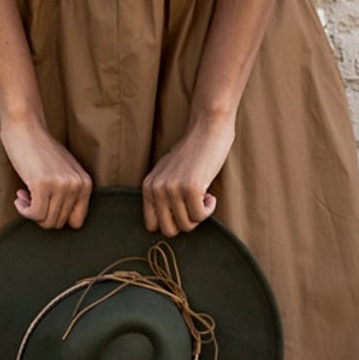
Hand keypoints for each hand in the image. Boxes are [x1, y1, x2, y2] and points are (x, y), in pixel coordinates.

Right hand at [0, 113, 92, 230]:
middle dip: (41, 215)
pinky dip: (24, 210)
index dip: (58, 219)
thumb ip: (68, 193)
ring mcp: (61, 186)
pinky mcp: (43, 185)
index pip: (76, 222)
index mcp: (85, 183)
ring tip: (24, 196)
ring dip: (31, 212)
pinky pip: (34, 214)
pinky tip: (19, 196)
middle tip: (30, 199)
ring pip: (46, 221)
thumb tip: (59, 222)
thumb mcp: (64, 171)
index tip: (46, 207)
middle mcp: (77, 186)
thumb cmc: (41, 149)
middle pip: (58, 223)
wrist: (26, 128)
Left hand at [142, 110, 236, 235]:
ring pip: (187, 225)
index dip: (171, 222)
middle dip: (186, 223)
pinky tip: (210, 195)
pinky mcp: (191, 188)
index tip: (183, 210)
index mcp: (148, 186)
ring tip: (203, 196)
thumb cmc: (191, 152)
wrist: (207, 129)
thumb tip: (167, 225)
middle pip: (169, 230)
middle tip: (195, 206)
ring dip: (200, 215)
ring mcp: (172, 189)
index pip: (152, 225)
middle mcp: (156, 189)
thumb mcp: (167, 173)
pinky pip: (200, 216)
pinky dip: (209, 209)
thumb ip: (162, 195)